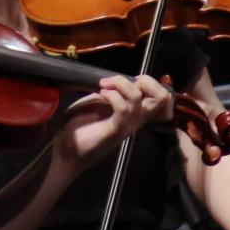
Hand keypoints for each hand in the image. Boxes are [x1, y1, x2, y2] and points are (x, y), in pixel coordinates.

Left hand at [53, 73, 174, 171]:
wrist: (65, 151)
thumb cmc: (79, 127)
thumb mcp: (97, 102)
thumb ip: (111, 92)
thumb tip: (115, 79)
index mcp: (134, 112)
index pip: (164, 98)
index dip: (152, 82)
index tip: (131, 79)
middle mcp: (136, 120)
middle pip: (162, 97)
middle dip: (146, 80)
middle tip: (122, 82)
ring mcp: (127, 126)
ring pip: (139, 98)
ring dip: (120, 84)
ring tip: (104, 85)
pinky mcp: (115, 131)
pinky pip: (123, 109)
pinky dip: (111, 95)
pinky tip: (100, 94)